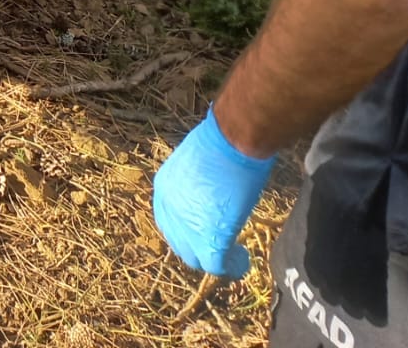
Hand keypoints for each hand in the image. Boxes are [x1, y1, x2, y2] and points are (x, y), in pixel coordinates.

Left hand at [151, 109, 275, 277]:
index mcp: (164, 186)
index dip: (186, 230)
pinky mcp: (209, 237)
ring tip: (234, 256)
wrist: (232, 141)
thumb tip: (212, 187)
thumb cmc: (223, 142)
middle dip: (198, 249)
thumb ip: (198, 181)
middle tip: (220, 248)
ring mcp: (187, 224)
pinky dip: (231, 266)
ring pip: (196, 257)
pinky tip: (243, 261)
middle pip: (179, 242)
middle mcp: (169, 207)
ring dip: (214, 259)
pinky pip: (216, 264)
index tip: (205, 229)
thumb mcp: (199, 161)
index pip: (169, 220)